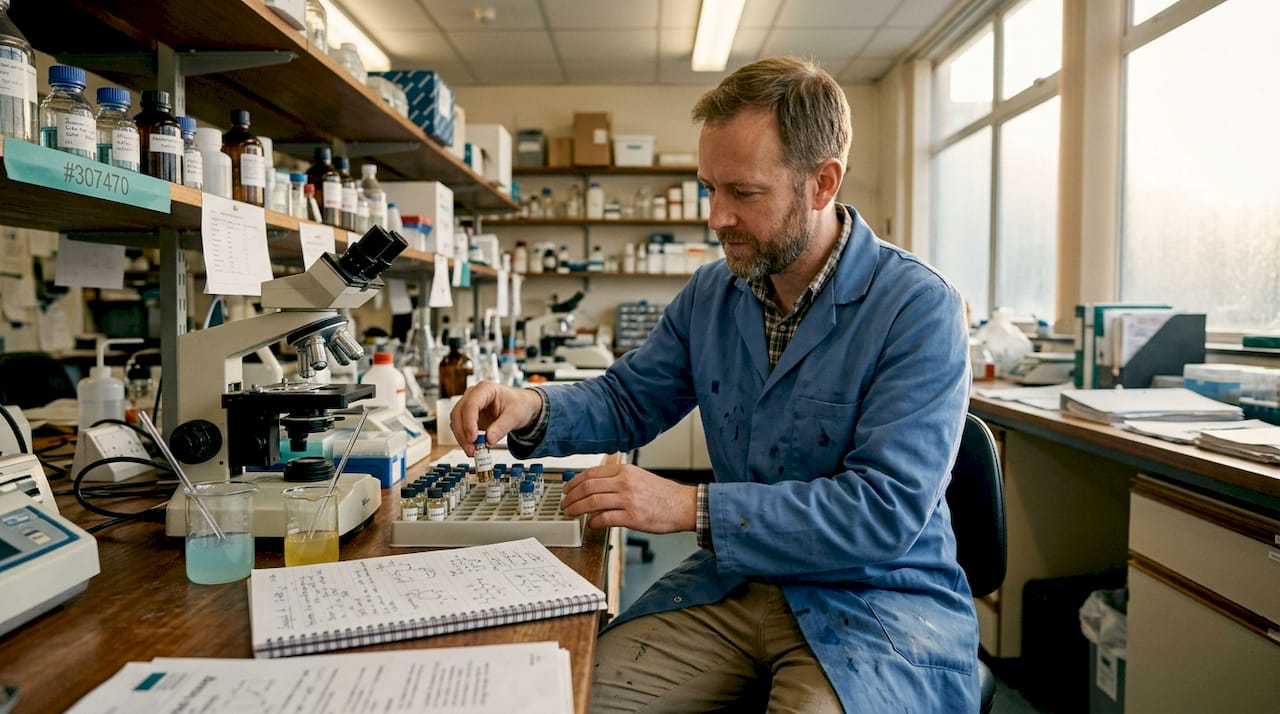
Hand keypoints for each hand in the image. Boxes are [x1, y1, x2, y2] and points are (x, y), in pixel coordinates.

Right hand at [449, 383, 542, 454]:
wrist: (521, 406)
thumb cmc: (518, 405)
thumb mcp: (514, 416)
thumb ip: (501, 428)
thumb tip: (488, 440)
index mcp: (486, 389)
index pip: (471, 404)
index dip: (469, 422)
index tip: (472, 438)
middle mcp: (473, 395)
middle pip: (458, 413)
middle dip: (463, 433)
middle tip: (472, 449)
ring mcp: (468, 405)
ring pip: (456, 421)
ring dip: (462, 438)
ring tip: (473, 451)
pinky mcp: (467, 416)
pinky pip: (459, 428)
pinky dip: (463, 439)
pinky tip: (472, 447)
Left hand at [560, 463, 697, 532]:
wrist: (683, 505)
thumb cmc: (662, 494)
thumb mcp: (638, 476)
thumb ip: (618, 478)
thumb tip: (594, 486)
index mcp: (625, 470)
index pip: (591, 473)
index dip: (574, 482)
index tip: (566, 489)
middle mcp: (625, 482)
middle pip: (588, 487)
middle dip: (571, 497)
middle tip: (564, 504)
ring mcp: (628, 500)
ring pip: (592, 502)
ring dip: (577, 509)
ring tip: (571, 513)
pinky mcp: (632, 517)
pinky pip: (605, 519)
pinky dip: (594, 522)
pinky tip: (591, 524)